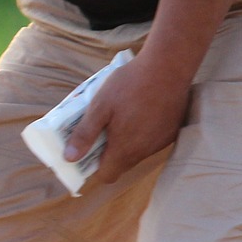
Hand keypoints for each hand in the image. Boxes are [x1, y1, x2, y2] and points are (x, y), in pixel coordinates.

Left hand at [62, 55, 188, 186]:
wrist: (168, 66)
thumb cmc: (129, 85)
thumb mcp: (99, 106)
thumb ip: (85, 134)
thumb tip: (69, 158)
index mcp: (125, 149)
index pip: (108, 175)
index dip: (94, 168)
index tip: (87, 153)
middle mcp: (145, 150)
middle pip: (122, 164)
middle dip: (109, 153)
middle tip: (100, 131)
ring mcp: (162, 141)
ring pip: (138, 152)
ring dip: (126, 142)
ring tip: (119, 118)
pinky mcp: (172, 130)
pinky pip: (152, 140)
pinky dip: (143, 133)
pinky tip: (139, 112)